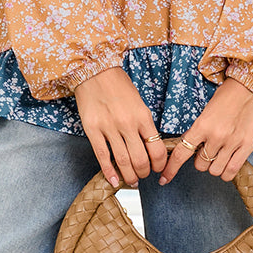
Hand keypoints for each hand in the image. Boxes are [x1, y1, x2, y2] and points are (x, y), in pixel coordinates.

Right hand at [74, 67, 167, 188]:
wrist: (95, 71)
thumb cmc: (119, 85)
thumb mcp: (139, 103)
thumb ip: (144, 124)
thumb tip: (149, 146)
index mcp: (143, 117)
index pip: (157, 149)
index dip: (160, 164)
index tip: (158, 168)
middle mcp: (128, 124)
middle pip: (141, 160)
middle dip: (144, 172)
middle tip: (143, 175)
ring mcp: (109, 128)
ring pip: (123, 162)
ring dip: (129, 176)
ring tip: (132, 181)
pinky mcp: (92, 130)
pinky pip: (102, 156)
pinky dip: (109, 172)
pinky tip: (114, 181)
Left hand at [160, 78, 252, 184]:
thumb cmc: (228, 96)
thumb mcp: (206, 111)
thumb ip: (198, 130)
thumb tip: (190, 146)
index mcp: (202, 126)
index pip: (181, 153)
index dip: (170, 169)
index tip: (164, 178)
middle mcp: (216, 136)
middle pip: (200, 165)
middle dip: (200, 161)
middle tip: (207, 150)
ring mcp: (232, 143)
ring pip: (215, 171)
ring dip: (214, 166)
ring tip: (219, 154)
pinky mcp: (247, 147)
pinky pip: (231, 171)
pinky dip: (226, 172)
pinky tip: (227, 162)